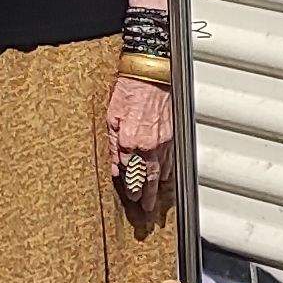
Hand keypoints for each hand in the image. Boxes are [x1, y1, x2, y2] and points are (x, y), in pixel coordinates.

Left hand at [107, 67, 171, 216]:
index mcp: (131, 142)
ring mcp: (164, 140)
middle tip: (147, 210)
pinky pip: (170, 158)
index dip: (130, 188)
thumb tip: (113, 167)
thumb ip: (111, 145)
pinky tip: (166, 176)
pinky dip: (168, 170)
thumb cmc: (128, 89)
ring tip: (155, 200)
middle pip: (148, 177)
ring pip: (161, 170)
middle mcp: (149, 144)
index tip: (130, 197)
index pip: (130, 173)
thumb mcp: (110, 116)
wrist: (151, 72)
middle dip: (146, 195)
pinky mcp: (172, 133)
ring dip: (157, 186)